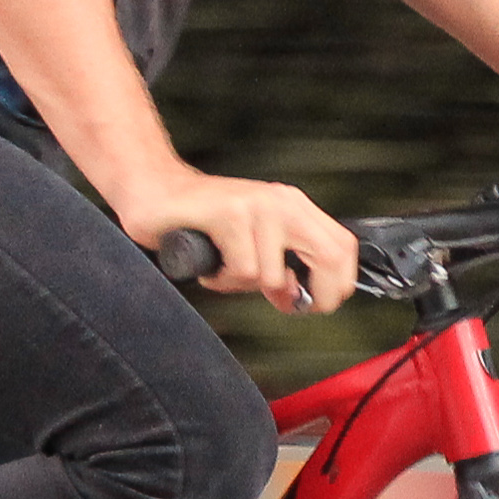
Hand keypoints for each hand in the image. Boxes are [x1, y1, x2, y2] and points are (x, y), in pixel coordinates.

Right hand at [122, 169, 359, 313]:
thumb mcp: (256, 242)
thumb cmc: (205, 223)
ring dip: (244, 287)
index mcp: (295, 207)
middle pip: (329, 257)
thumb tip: (302, 300)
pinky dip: (223, 281)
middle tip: (283, 303)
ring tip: (224, 270)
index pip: (343, 247)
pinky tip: (211, 267)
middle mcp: (283, 202)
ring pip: (274, 276)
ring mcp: (258, 206)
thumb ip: (283, 267)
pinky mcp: (230, 214)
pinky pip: (242, 271)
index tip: (315, 305)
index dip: (338, 285)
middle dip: (312, 296)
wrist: (155, 192)